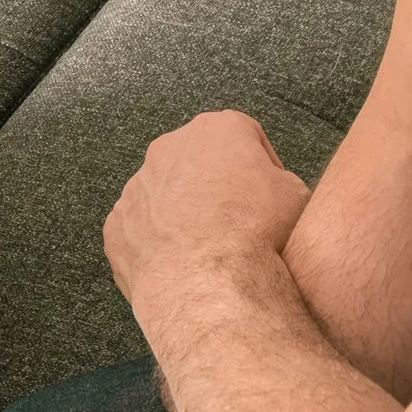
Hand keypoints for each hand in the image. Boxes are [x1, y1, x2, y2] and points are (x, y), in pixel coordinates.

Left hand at [105, 112, 309, 322]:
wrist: (207, 282)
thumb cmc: (254, 233)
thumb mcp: (295, 193)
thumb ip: (278, 178)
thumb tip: (271, 188)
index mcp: (215, 129)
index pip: (244, 137)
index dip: (262, 166)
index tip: (268, 190)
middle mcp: (168, 148)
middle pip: (198, 162)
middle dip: (216, 184)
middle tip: (238, 218)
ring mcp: (136, 187)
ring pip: (165, 194)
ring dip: (184, 212)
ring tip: (208, 246)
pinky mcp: (116, 224)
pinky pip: (140, 228)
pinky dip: (158, 242)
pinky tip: (181, 262)